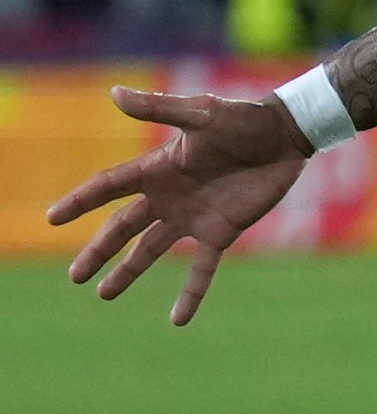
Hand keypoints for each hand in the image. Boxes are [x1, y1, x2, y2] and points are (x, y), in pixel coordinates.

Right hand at [44, 86, 310, 324]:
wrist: (287, 135)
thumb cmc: (244, 119)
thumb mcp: (201, 113)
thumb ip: (159, 108)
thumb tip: (114, 94)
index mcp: (158, 168)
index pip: (109, 188)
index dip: (81, 201)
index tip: (52, 218)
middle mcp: (169, 196)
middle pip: (123, 228)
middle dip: (98, 251)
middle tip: (74, 276)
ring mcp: (193, 217)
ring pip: (152, 250)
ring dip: (128, 273)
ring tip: (104, 295)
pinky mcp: (222, 232)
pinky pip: (202, 269)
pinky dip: (190, 293)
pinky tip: (177, 319)